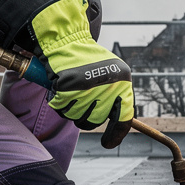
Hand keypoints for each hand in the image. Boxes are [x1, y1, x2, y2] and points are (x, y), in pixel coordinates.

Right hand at [30, 0, 133, 148]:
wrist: (66, 40)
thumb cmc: (88, 58)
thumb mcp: (112, 72)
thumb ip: (116, 96)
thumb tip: (121, 126)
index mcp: (123, 82)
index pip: (124, 118)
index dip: (116, 135)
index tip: (108, 144)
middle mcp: (107, 87)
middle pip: (96, 120)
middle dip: (86, 114)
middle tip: (81, 98)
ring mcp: (87, 89)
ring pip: (77, 117)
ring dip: (71, 108)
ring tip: (72, 89)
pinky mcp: (67, 89)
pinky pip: (62, 109)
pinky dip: (59, 102)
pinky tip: (62, 87)